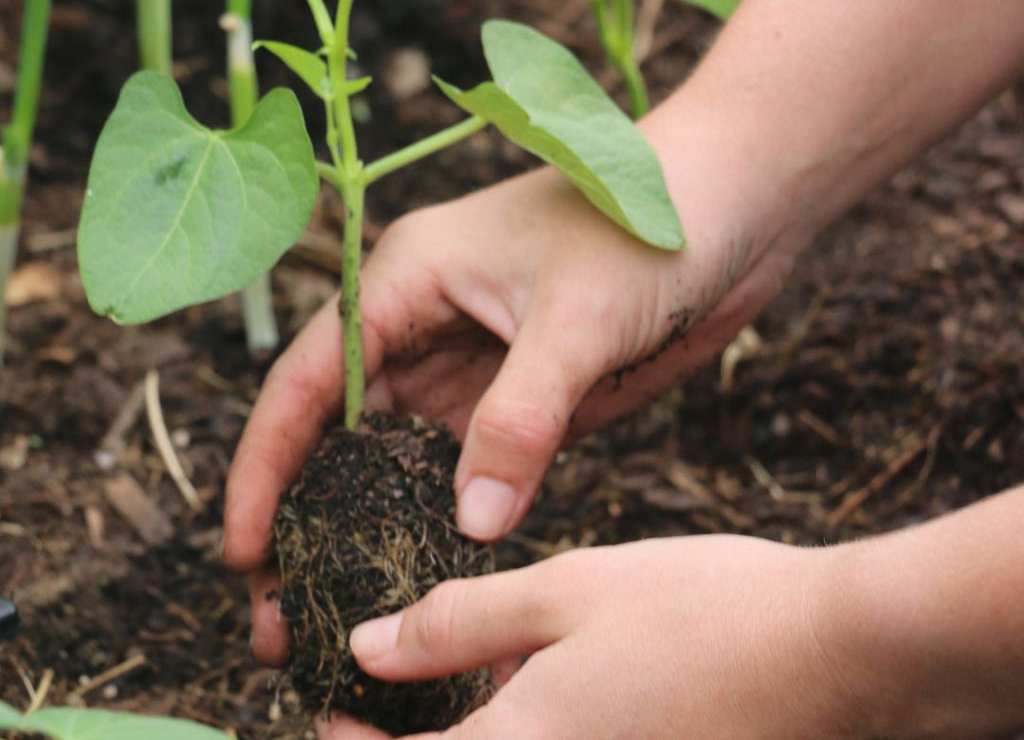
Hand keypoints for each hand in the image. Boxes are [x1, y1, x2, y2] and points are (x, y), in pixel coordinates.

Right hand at [224, 165, 794, 663]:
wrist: (730, 204)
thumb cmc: (645, 224)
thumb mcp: (578, 318)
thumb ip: (520, 418)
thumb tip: (469, 524)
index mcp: (406, 277)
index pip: (307, 379)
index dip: (266, 465)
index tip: (245, 550)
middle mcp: (425, 320)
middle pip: (339, 428)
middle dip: (309, 512)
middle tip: (285, 609)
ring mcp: (475, 361)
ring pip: (399, 453)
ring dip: (371, 521)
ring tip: (344, 604)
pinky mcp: (523, 394)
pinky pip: (465, 461)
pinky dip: (443, 510)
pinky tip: (425, 565)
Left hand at [317, 535, 871, 739]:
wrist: (837, 656)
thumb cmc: (698, 611)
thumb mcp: (565, 593)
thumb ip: (460, 625)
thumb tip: (370, 647)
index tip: (332, 708)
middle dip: (413, 739)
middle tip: (394, 690)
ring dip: (476, 731)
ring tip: (475, 670)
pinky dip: (535, 729)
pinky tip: (550, 680)